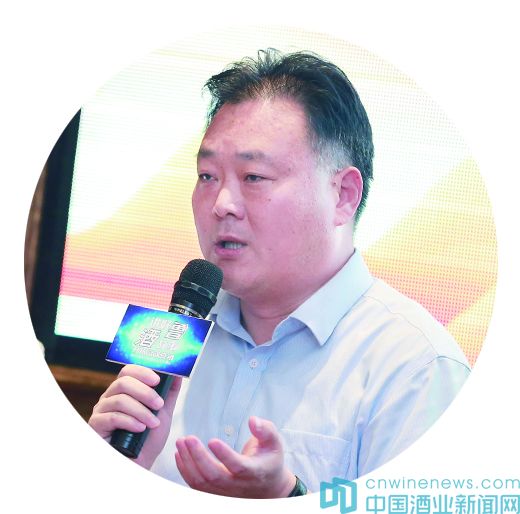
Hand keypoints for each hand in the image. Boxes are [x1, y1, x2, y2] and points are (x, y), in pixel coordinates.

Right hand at [88, 364, 181, 468]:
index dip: (142, 372)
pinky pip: (112, 417)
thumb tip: (178, 373)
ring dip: (141, 411)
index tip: (157, 380)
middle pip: (123, 382)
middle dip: (145, 392)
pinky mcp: (96, 426)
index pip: (128, 371)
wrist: (139, 464)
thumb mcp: (164, 413)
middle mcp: (111, 397)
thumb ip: (170, 392)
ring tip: (153, 423)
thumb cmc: (148, 439)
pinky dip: (130, 422)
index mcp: (125, 391)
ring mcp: (102, 411)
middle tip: (159, 405)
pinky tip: (140, 428)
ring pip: (120, 399)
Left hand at [175, 416, 295, 497]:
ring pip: (201, 482)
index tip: (212, 440)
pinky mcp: (215, 493)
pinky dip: (185, 471)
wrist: (267, 487)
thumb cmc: (269, 460)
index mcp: (254, 471)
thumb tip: (252, 420)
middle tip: (188, 438)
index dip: (224, 455)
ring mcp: (224, 491)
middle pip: (214, 475)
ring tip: (181, 442)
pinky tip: (179, 454)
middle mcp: (237, 485)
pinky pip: (196, 486)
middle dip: (198, 456)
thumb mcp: (274, 442)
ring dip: (188, 462)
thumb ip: (265, 429)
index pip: (237, 466)